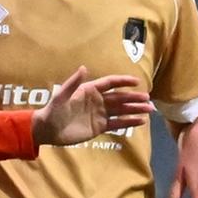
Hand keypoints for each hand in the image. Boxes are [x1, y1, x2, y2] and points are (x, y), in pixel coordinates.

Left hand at [34, 67, 153, 149]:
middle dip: (134, 98)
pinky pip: (118, 124)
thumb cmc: (53, 111)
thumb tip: (84, 67)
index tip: (137, 82)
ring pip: (122, 111)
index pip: (110, 84)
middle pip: (120, 98)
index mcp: (90, 91)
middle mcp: (98, 101)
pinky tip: (141, 121)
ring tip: (150, 110)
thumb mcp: (61, 96)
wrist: (47, 130)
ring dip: (135, 110)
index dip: (123, 82)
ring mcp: (100, 114)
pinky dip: (129, 122)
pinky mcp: (100, 127)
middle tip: (148, 99)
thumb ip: (73, 83)